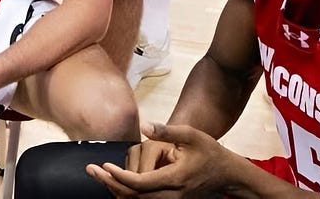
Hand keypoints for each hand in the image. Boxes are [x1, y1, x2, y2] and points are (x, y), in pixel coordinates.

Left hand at [86, 123, 236, 197]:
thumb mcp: (191, 135)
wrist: (228, 175)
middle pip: (135, 196)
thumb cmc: (209, 152)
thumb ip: (167, 130)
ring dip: (117, 190)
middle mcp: (172, 195)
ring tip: (99, 175)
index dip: (118, 176)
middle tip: (91, 170)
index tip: (103, 165)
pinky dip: (129, 194)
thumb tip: (145, 127)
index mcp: (175, 178)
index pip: (140, 183)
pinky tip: (116, 182)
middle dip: (111, 184)